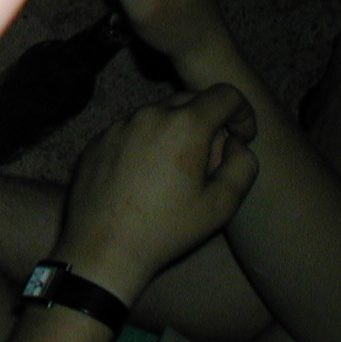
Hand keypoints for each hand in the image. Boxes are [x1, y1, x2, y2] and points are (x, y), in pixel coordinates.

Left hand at [58, 85, 257, 300]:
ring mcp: (118, 126)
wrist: (104, 247)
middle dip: (209, 122)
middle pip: (190, 100)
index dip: (242, 113)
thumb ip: (243, 165)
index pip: (225, 94)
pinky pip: (131, 130)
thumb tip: (236, 144)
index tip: (241, 138)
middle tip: (210, 161)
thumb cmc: (167, 229)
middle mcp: (148, 115)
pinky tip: (144, 177)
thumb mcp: (222, 204)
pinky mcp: (97, 140)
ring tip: (174, 173)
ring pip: (158, 115)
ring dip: (175, 132)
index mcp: (184, 125)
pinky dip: (146, 142)